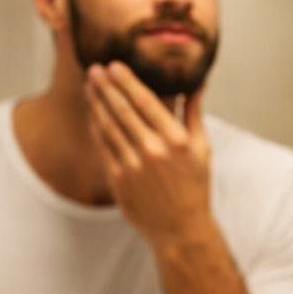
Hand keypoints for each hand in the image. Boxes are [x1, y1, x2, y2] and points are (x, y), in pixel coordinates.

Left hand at [85, 62, 213, 246]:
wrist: (180, 228)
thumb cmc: (194, 186)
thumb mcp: (203, 148)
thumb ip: (194, 113)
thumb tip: (198, 82)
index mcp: (176, 139)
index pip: (145, 101)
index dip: (127, 81)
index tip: (114, 65)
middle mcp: (153, 149)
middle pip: (122, 109)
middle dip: (106, 86)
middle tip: (94, 68)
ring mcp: (133, 165)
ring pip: (108, 125)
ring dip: (96, 103)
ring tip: (89, 86)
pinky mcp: (118, 179)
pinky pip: (103, 146)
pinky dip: (96, 127)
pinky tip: (93, 114)